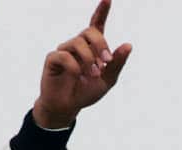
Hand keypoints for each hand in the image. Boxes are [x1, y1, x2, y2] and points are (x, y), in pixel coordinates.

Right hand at [32, 0, 131, 128]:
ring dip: (89, 59)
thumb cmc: (86, 92)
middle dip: (101, 45)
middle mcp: (77, 45)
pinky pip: (65, 56)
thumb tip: (128, 45)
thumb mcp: (108, 80)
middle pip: (89, 32)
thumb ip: (117, 63)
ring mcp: (64, 50)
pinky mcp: (52, 59)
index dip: (102, 11)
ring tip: (93, 75)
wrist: (68, 106)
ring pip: (78, 42)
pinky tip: (78, 76)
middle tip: (106, 62)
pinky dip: (75, 67)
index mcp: (92, 48)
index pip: (96, 24)